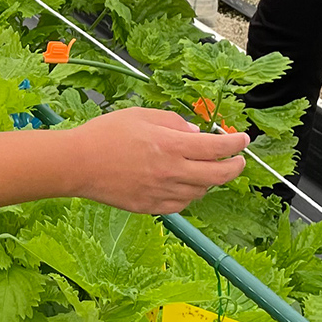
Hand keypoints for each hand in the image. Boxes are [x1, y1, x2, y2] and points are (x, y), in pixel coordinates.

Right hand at [68, 109, 248, 213]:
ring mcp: (162, 192)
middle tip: (238, 160)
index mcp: (171, 145)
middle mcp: (172, 171)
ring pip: (202, 191)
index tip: (243, 140)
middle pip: (219, 175)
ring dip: (210, 180)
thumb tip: (195, 132)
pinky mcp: (151, 206)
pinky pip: (182, 205)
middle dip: (235, 167)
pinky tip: (184, 185)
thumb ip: (173, 122)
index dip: (236, 143)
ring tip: (206, 169)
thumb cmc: (105, 134)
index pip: (217, 147)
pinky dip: (190, 195)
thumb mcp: (142, 115)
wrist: (78, 164)